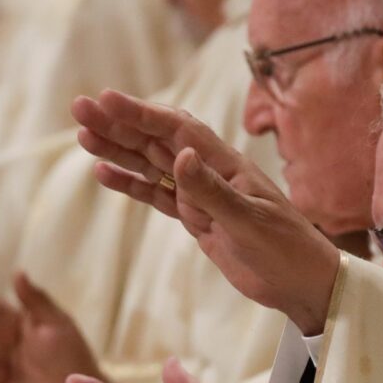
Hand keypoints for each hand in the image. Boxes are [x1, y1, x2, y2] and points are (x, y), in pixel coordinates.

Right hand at [72, 89, 339, 334]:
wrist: (303, 284)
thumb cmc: (287, 249)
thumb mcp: (249, 222)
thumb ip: (212, 191)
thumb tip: (180, 155)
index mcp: (225, 164)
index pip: (175, 130)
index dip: (140, 113)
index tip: (107, 99)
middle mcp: (209, 172)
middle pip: (155, 141)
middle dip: (118, 123)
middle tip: (79, 108)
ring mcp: (201, 195)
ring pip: (150, 165)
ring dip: (117, 149)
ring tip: (82, 135)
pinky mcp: (196, 219)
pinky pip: (156, 197)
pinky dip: (131, 185)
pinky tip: (105, 173)